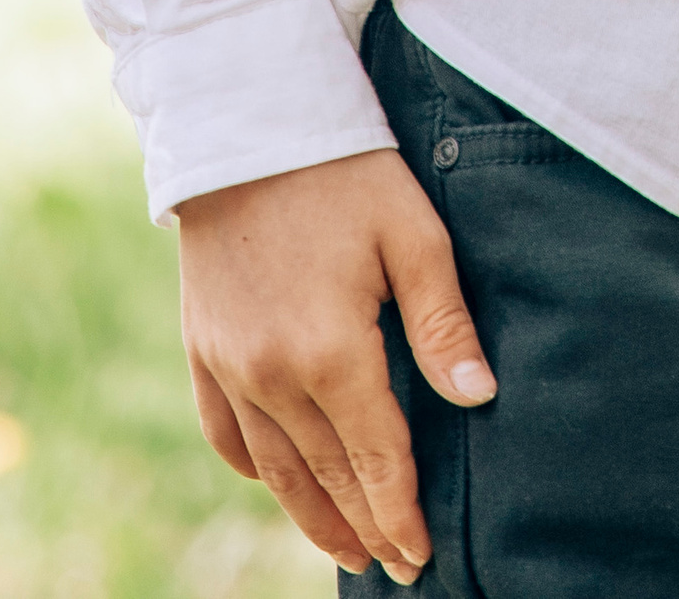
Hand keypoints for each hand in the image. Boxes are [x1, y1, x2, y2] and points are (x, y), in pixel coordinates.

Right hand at [176, 147, 495, 582]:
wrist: (247, 125)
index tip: (421, 556)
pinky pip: (226, 433)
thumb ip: (442, 322)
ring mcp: (228, 365)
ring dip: (311, 514)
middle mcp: (271, 374)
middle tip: (395, 567)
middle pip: (326, 473)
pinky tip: (279, 483)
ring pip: (276, 467)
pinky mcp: (201, 347)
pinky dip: (255, 468)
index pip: (376, 456)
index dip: (401, 510)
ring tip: (347, 548)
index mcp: (330, 350)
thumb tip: (478, 398)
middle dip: (364, 526)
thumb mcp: (413, 232)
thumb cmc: (346, 170)